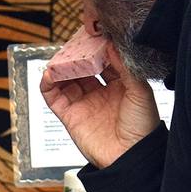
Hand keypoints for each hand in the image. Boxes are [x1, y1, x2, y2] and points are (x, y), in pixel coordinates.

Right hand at [41, 42, 159, 168]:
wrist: (132, 158)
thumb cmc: (142, 128)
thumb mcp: (140, 91)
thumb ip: (125, 67)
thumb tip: (111, 44)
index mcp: (119, 87)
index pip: (104, 61)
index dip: (98, 48)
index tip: (94, 34)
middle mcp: (100, 94)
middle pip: (82, 68)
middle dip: (78, 55)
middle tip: (75, 42)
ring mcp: (83, 104)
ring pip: (66, 79)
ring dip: (61, 67)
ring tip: (61, 57)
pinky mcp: (70, 116)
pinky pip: (53, 97)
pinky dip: (48, 84)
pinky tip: (50, 73)